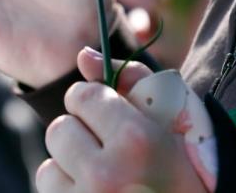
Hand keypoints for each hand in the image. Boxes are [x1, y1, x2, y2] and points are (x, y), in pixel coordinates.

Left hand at [36, 52, 207, 192]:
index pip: (83, 96)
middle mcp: (105, 173)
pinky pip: (50, 189)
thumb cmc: (186, 164)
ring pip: (48, 165)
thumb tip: (83, 56)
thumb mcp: (172, 116)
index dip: (92, 98)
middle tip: (106, 146)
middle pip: (60, 129)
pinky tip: (95, 190)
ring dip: (71, 164)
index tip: (105, 109)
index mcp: (135, 140)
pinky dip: (68, 187)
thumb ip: (130, 78)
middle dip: (80, 132)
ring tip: (103, 173)